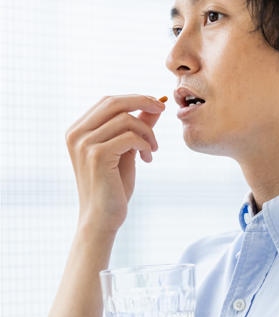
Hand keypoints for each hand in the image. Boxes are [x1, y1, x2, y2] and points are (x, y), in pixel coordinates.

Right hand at [65, 95, 164, 233]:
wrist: (102, 218)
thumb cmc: (113, 186)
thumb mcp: (126, 151)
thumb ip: (136, 128)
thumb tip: (154, 106)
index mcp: (78, 130)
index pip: (108, 101)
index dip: (135, 98)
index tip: (156, 105)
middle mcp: (77, 133)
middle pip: (115, 102)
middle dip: (144, 101)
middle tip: (163, 110)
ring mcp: (85, 144)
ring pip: (127, 120)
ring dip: (148, 133)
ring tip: (153, 149)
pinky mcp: (97, 155)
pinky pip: (130, 137)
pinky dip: (145, 144)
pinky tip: (148, 158)